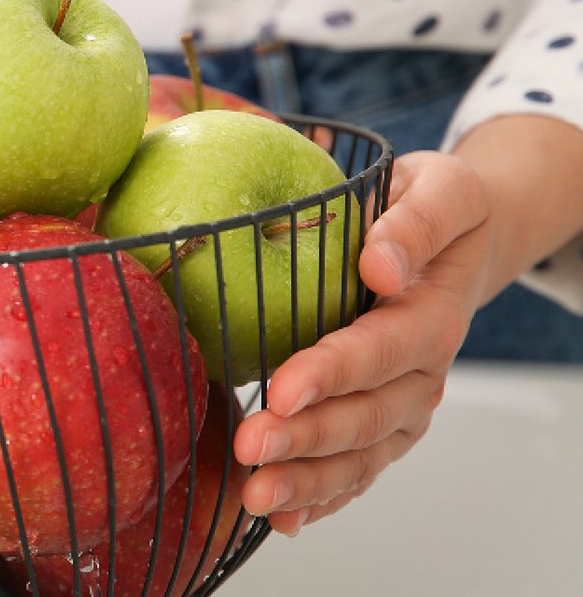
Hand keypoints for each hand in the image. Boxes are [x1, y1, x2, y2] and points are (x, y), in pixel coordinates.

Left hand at [231, 151, 492, 534]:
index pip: (381, 350)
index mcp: (431, 315)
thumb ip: (414, 221)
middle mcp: (423, 373)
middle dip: (308, 438)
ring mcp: (404, 407)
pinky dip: (322, 500)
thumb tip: (381, 263)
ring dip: (308, 481)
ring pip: (361, 456)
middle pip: (367, 416)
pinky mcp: (383, 426)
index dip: (334, 372)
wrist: (458, 242)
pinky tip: (281, 521)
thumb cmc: (432, 208)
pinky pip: (357, 472)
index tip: (283, 387)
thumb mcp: (439, 188)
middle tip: (250, 447)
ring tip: (255, 497)